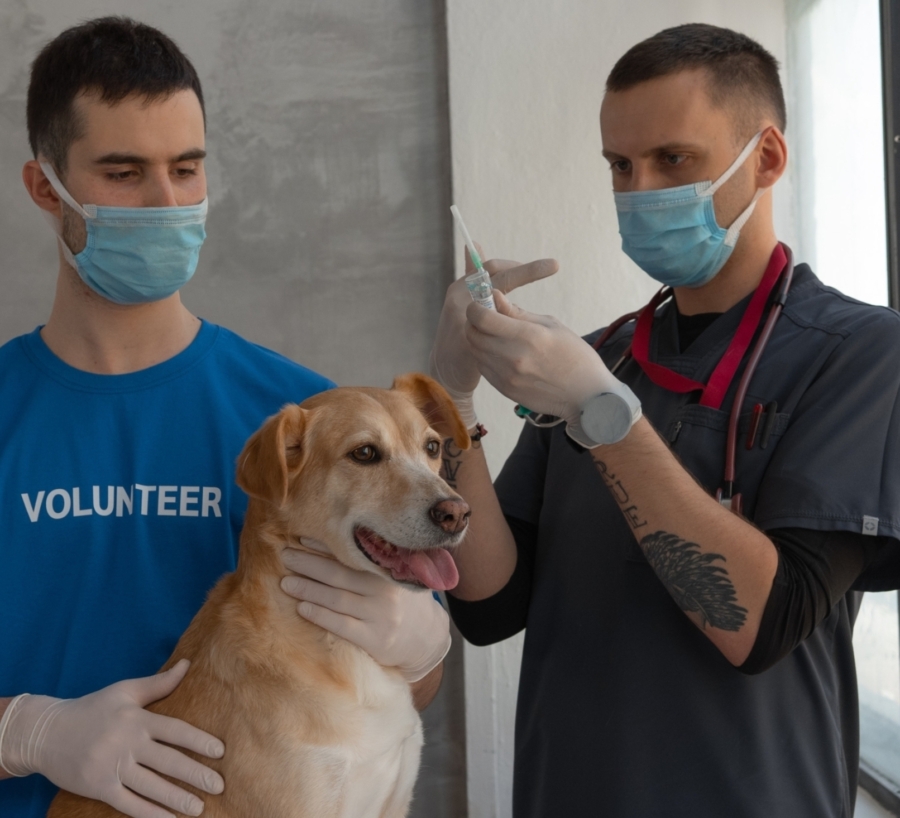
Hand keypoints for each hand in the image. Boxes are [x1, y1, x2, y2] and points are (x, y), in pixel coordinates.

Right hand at [0, 660, 223, 817]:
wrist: (45, 733)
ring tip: (199, 808)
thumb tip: (188, 663)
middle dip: (195, 774)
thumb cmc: (91, 708)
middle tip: (219, 786)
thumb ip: (159, 683)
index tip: (221, 752)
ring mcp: (112, 767)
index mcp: (137, 718)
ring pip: (150, 786)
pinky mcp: (98, 787)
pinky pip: (128, 804)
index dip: (199, 741)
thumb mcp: (125, 690)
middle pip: (168, 761)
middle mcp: (127, 743)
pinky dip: (148, 814)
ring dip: (176, 799)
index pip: (175, 730)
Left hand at [281, 546, 450, 682]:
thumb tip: (334, 542)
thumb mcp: (396, 577)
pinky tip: (302, 608)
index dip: (325, 546)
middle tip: (285, 556)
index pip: (352, 555)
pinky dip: (320, 615)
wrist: (427, 638)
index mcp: (389, 571)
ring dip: (308, 589)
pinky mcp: (375, 640)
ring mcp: (381, 616)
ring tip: (286, 582)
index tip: (301, 538)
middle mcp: (386, 591)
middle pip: (340, 575)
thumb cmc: (402, 601)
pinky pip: (342, 626)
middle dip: (309, 564)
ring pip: (337, 599)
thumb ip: (374, 564)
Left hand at [430, 249, 558, 426]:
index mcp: (528, 336)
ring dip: (479, 340)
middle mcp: (513, 357)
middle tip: (486, 318)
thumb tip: (495, 296)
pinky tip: (501, 353)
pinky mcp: (505, 389)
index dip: (476, 307)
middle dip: (474, 322)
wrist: (587, 395)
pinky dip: (486, 357)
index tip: (481, 303)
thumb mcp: (551, 325)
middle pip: (472, 334)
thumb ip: (518, 313)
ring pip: (475, 351)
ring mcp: (507, 376)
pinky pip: (483, 368)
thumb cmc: (574, 355)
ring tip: (495, 335)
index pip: (482, 317)